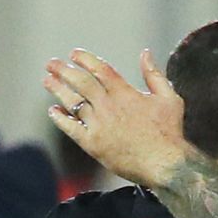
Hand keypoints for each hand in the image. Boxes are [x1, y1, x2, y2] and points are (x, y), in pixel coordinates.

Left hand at [44, 48, 188, 186]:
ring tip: (47, 80)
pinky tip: (53, 111)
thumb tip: (145, 53)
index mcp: (125, 93)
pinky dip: (60, 118)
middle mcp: (108, 106)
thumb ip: (154, 75)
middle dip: (64, 70)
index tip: (73, 54)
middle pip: (81, 82)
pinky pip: (71, 128)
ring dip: (58, 89)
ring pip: (73, 102)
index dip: (84, 59)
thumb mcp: (169, 98)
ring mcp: (99, 125)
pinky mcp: (93, 144)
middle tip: (51, 64)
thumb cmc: (170, 132)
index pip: (99, 69)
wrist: (165, 164)